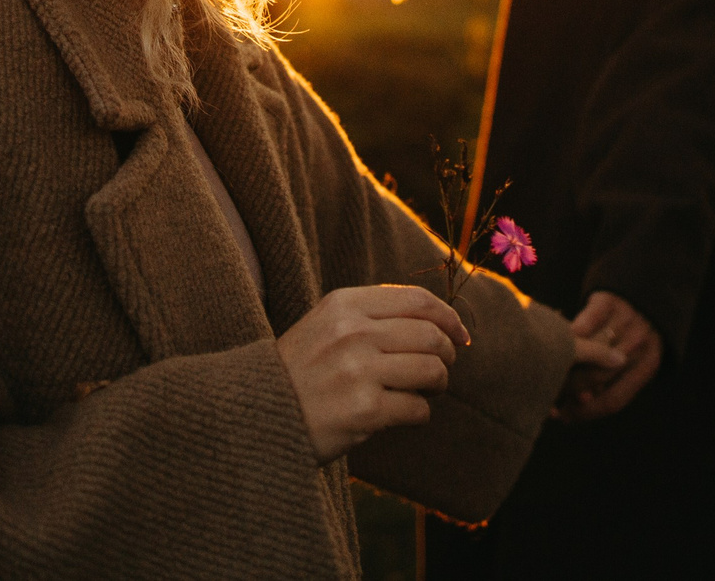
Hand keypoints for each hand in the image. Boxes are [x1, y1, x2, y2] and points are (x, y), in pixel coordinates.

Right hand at [275, 284, 470, 461]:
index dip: (448, 317)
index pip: (417, 299)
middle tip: (443, 369)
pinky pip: (417, 408)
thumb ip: (372, 316)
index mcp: (344, 304)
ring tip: (427, 391)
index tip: (460, 335)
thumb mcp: (326, 325)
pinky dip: (420, 413)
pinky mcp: (364, 410)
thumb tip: (439, 322)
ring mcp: (358, 371)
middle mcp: (352, 332)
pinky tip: (404, 414)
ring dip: (438, 384)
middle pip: (430, 335)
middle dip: (447, 354)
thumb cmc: (299, 371)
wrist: (254, 414)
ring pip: (431, 370)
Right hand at [558, 289, 660, 420]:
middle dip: (570, 391)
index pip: (614, 400)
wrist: (643, 289)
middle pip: (598, 377)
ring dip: (565, 365)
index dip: (586, 413)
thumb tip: (580, 403)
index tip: (566, 418)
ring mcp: (625, 321)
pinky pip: (584, 322)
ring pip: (589, 352)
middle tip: (550, 397)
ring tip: (546, 374)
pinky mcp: (609, 300)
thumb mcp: (632, 361)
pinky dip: (569, 335)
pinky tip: (553, 344)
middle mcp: (639, 345)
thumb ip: (610, 383)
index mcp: (648, 366)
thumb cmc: (631, 336)